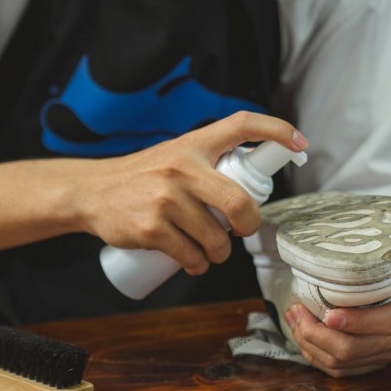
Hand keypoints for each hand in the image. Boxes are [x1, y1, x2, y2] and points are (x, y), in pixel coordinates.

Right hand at [77, 111, 306, 274]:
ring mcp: (165, 198)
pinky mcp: (151, 228)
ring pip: (216, 239)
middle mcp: (181, 167)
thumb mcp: (176, 156)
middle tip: (242, 231)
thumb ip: (210, 163)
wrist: (90, 192)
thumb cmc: (143, 178)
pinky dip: (196, 266)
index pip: (241, 124)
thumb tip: (254, 187)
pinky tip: (190, 261)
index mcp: (193, 144)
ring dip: (217, 254)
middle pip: (238, 203)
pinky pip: (191, 256)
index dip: (276, 130)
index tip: (300, 143)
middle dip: (248, 225)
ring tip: (207, 250)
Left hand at [286, 194, 390, 376]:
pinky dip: (317, 356)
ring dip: (313, 345)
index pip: (388, 322)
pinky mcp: (372, 359)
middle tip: (296, 311)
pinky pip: (342, 370)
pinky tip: (302, 334)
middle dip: (320, 335)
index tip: (329, 314)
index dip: (358, 323)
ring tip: (294, 318)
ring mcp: (387, 349)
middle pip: (358, 349)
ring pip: (345, 362)